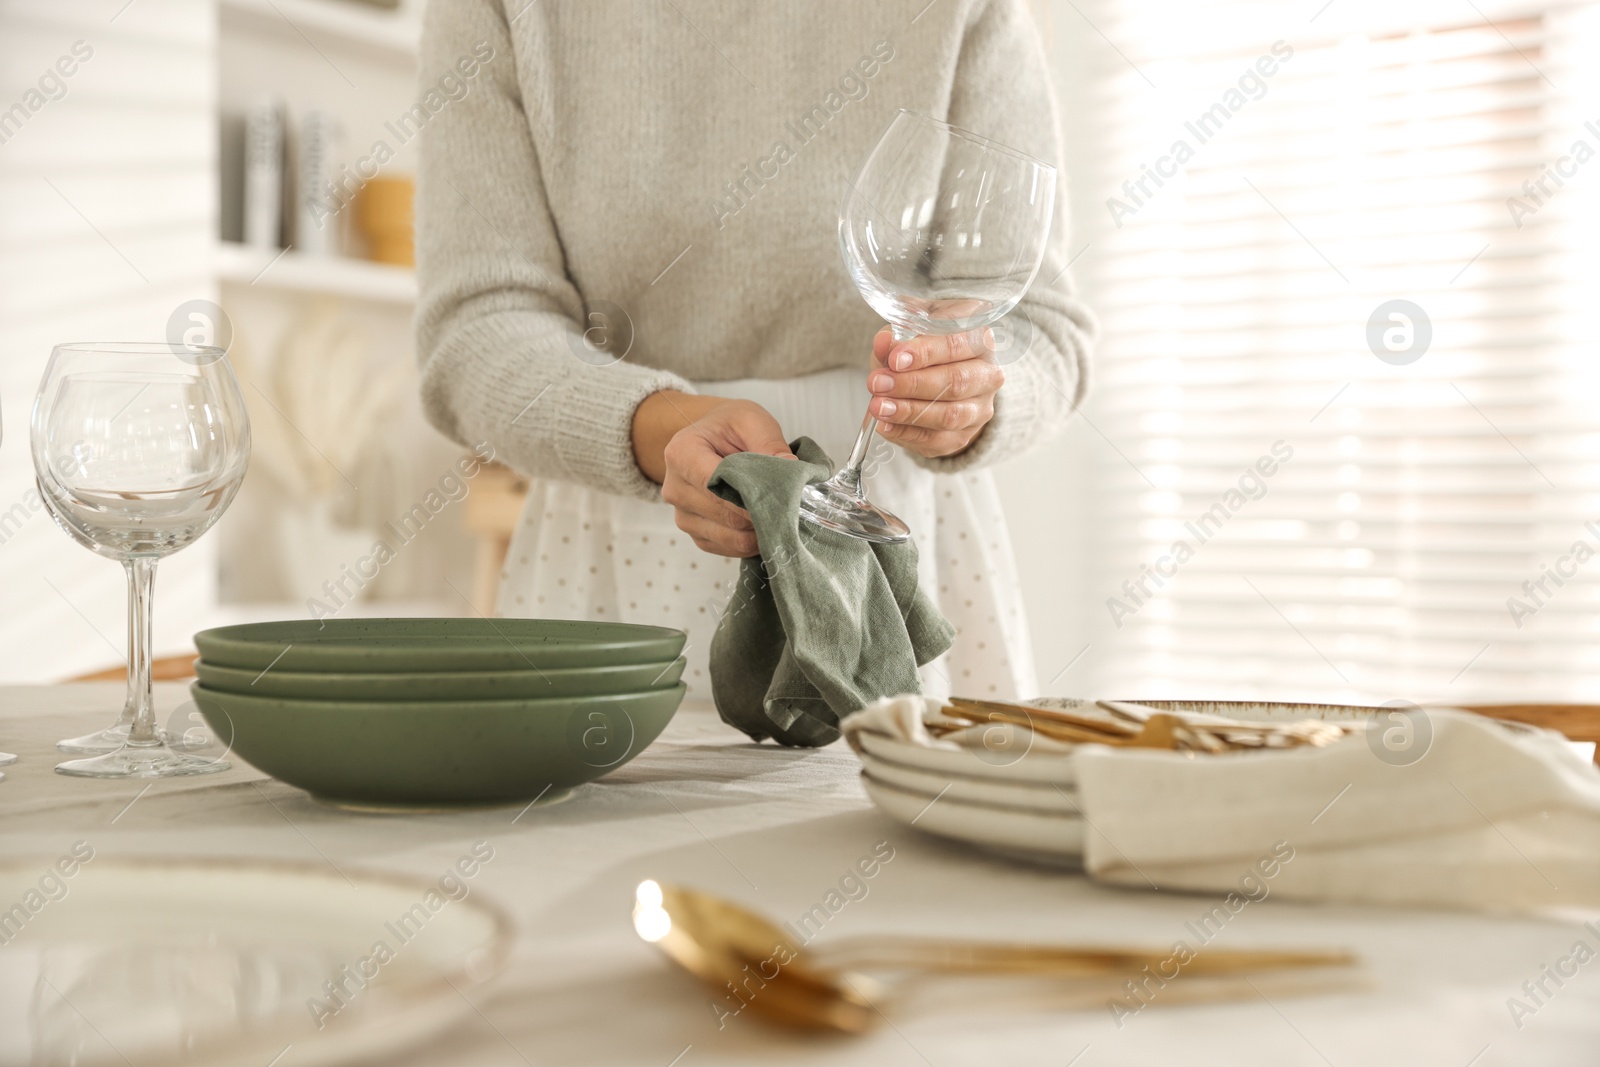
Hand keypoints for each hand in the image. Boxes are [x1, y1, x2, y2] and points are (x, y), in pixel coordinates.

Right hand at [632, 390, 794, 557]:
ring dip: (757, 531)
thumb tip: (791, 469)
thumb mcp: (751, 420)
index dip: (748, 497)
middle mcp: (674, 488)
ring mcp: (683, 515)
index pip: (714, 484)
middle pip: (723, 514)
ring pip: (727, 536)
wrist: (712, 438)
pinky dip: (749, 542)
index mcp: (681, 454)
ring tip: (779, 516)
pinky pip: (726, 548)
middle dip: (759, 513)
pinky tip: (764, 527)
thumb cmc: (728, 427)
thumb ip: (771, 443)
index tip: (778, 500)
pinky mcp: (696, 533)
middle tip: (790, 508)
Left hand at [865, 325, 1001, 457]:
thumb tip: (884, 342)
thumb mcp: (905, 343)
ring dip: (908, 411)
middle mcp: (988, 376)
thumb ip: (895, 341)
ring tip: (878, 406)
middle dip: (912, 384)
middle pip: (956, 382)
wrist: (932, 392)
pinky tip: (884, 424)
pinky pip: (935, 439)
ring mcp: (979, 410)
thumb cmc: (920, 359)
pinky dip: (905, 433)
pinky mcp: (963, 436)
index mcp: (980, 342)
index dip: (925, 353)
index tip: (895, 359)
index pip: (956, 345)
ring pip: (948, 415)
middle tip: (879, 384)